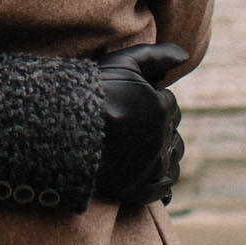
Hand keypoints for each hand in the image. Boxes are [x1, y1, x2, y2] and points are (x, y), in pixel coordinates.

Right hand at [91, 43, 189, 209]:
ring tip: (143, 147)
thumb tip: (185, 55)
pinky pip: (162, 187)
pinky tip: (149, 173)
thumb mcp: (124, 63)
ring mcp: (150, 167)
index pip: (168, 104)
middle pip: (171, 131)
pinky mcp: (139, 190)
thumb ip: (158, 55)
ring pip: (172, 159)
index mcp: (161, 109)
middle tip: (134, 123)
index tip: (133, 102)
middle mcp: (161, 140)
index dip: (152, 101)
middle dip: (158, 126)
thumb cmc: (90, 91)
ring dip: (164, 152)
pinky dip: (160, 180)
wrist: (60, 128)